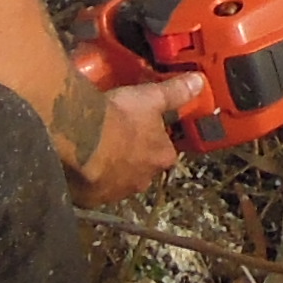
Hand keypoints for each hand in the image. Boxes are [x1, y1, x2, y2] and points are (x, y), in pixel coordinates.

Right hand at [71, 71, 203, 205]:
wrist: (83, 142)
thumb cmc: (120, 119)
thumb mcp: (151, 97)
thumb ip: (175, 92)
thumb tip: (199, 82)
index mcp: (163, 156)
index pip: (165, 148)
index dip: (154, 136)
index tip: (141, 124)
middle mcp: (144, 179)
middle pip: (142, 166)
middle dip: (132, 154)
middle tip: (117, 133)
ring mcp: (118, 192)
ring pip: (118, 179)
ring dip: (111, 166)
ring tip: (97, 145)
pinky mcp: (93, 199)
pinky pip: (94, 188)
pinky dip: (90, 178)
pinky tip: (82, 161)